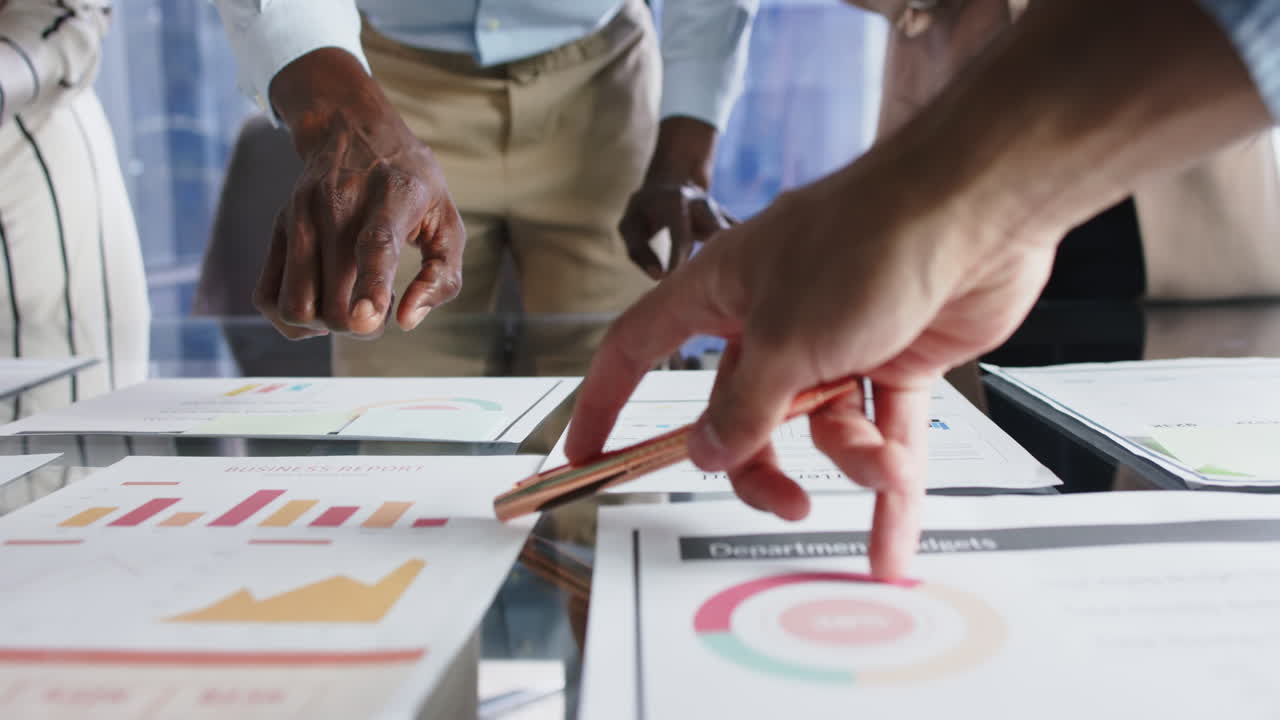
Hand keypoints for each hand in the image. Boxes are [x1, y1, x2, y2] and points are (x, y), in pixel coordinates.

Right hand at [255, 49, 464, 339]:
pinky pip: (267, 298)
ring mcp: (300, 218)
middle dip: (359, 326)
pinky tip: (322, 299)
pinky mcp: (276, 229)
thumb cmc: (411, 183)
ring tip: (348, 301)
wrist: (351, 128)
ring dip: (324, 325)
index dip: (371, 287)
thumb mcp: (446, 219)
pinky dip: (293, 318)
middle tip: (378, 307)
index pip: (375, 246)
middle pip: (331, 298)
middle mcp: (338, 207)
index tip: (368, 319)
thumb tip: (406, 321)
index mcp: (391, 198)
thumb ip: (442, 274)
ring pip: (295, 306)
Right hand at [569, 134, 1057, 579]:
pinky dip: (893, 481)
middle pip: (743, 412)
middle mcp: (775, 315)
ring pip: (824, 428)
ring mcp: (840, 337)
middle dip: (764, 465)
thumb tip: (708, 450)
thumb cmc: (872, 241)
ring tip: (884, 467)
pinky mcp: (898, 356)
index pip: (638, 347)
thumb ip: (743, 406)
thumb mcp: (786, 338)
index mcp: (722, 291)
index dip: (605, 400)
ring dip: (854, 461)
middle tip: (786, 502)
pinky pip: (885, 430)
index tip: (588, 451)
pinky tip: (894, 537)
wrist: (983, 209)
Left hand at [621, 117, 731, 278]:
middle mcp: (702, 204)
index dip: (678, 260)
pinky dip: (745, 255)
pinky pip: (742, 239)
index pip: (681, 236)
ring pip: (734, 234)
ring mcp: (718, 212)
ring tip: (735, 282)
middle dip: (717, 257)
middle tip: (713, 284)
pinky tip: (747, 275)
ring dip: (735, 256)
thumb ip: (639, 251)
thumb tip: (659, 276)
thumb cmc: (644, 211)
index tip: (673, 280)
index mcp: (675, 202)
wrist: (671, 183)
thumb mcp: (630, 225)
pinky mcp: (728, 222)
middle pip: (717, 232)